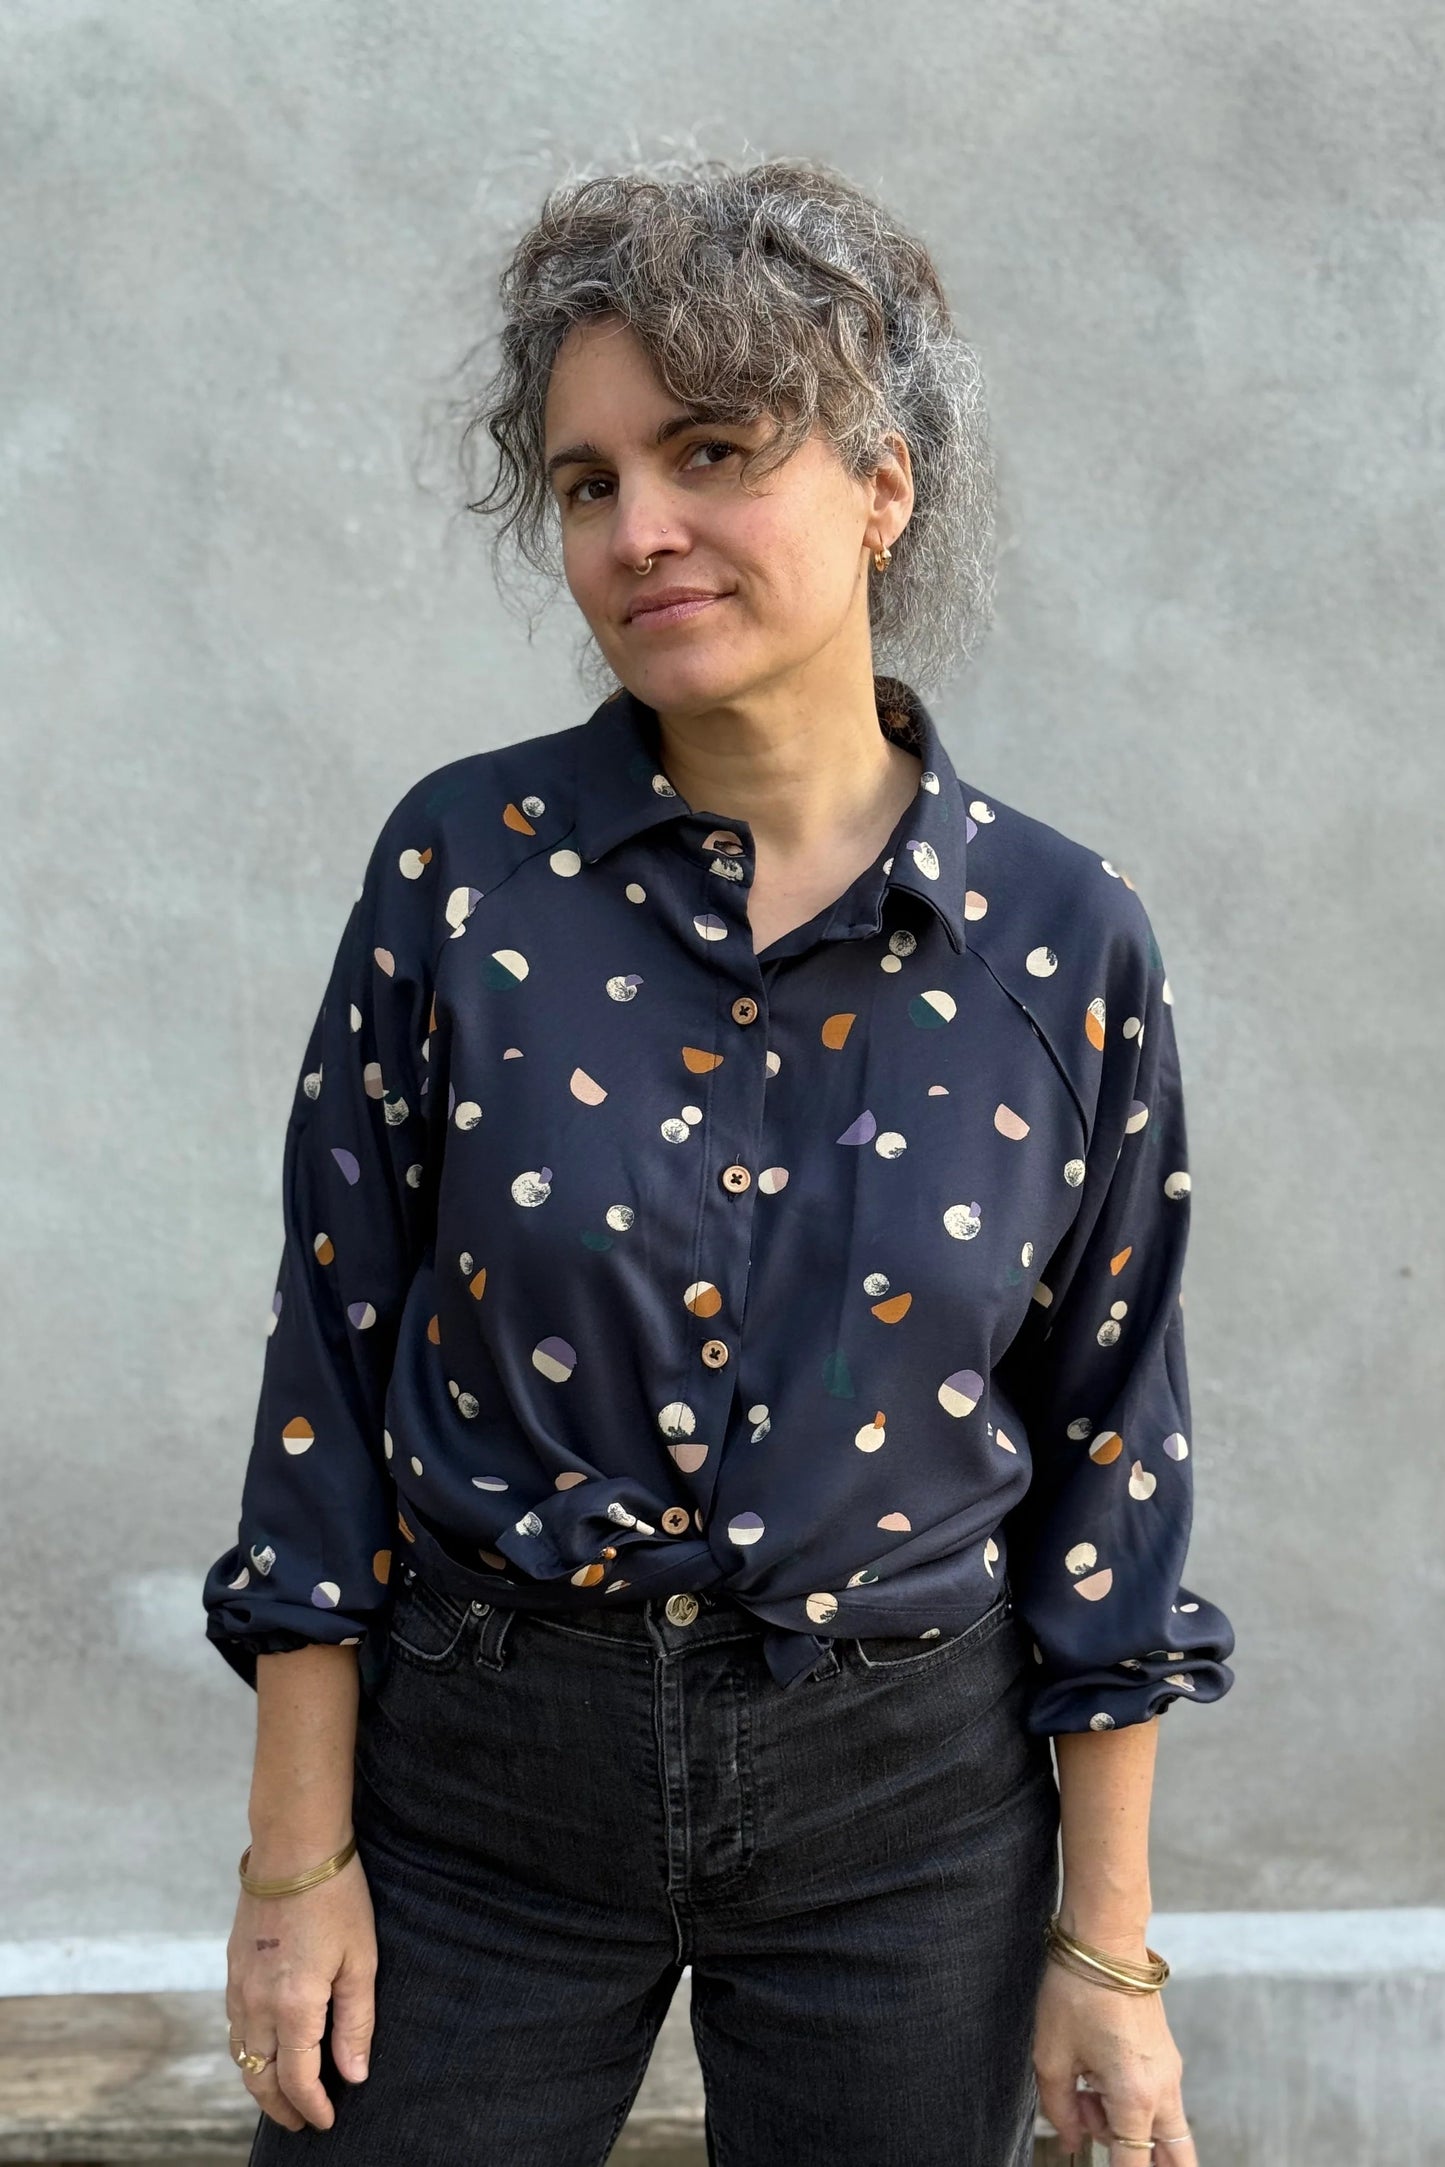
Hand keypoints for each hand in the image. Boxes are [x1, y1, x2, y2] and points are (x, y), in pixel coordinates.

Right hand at [225, 1845, 376, 2131]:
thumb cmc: (336, 1899)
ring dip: (260, 2081)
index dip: (313, 2107)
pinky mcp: (233, 1968)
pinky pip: (235, 2026)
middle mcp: (256, 2004)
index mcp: (293, 2007)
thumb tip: (354, 2075)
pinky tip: (268, 2047)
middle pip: (259, 2078)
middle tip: (302, 2122)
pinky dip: (249, 2050)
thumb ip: (355, 2024)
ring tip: (285, 2093)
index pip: (297, 2080)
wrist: (292, 1848)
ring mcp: (239, 1986)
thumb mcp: (360, 1961)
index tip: (327, 2121)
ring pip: (241, 2055)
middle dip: (280, 2107)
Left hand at [1033, 1954, 1197, 2164]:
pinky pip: (1158, 2102)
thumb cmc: (1077, 1992)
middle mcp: (1163, 2090)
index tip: (1097, 2165)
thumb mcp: (1051, 2055)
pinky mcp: (1166, 2058)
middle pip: (1176, 2158)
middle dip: (1150, 2166)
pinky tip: (1095, 2082)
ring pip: (1165, 2131)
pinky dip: (1132, 2108)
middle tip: (1116, 2150)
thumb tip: (1073, 2142)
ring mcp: (1170, 2073)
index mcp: (1135, 2096)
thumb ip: (1061, 2110)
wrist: (1106, 1940)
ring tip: (1084, 2097)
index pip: (1133, 2165)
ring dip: (1129, 2133)